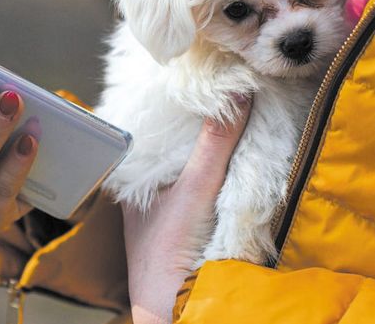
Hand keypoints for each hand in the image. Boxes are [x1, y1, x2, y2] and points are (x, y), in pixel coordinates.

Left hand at [123, 94, 252, 323]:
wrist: (178, 303)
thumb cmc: (168, 252)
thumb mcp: (195, 188)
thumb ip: (215, 142)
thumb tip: (236, 93)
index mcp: (134, 176)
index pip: (152, 125)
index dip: (173, 100)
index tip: (198, 74)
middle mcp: (148, 187)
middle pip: (175, 140)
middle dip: (199, 116)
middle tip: (224, 82)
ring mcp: (169, 204)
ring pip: (192, 159)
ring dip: (213, 139)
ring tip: (236, 103)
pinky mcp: (191, 218)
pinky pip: (207, 178)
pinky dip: (222, 162)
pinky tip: (240, 146)